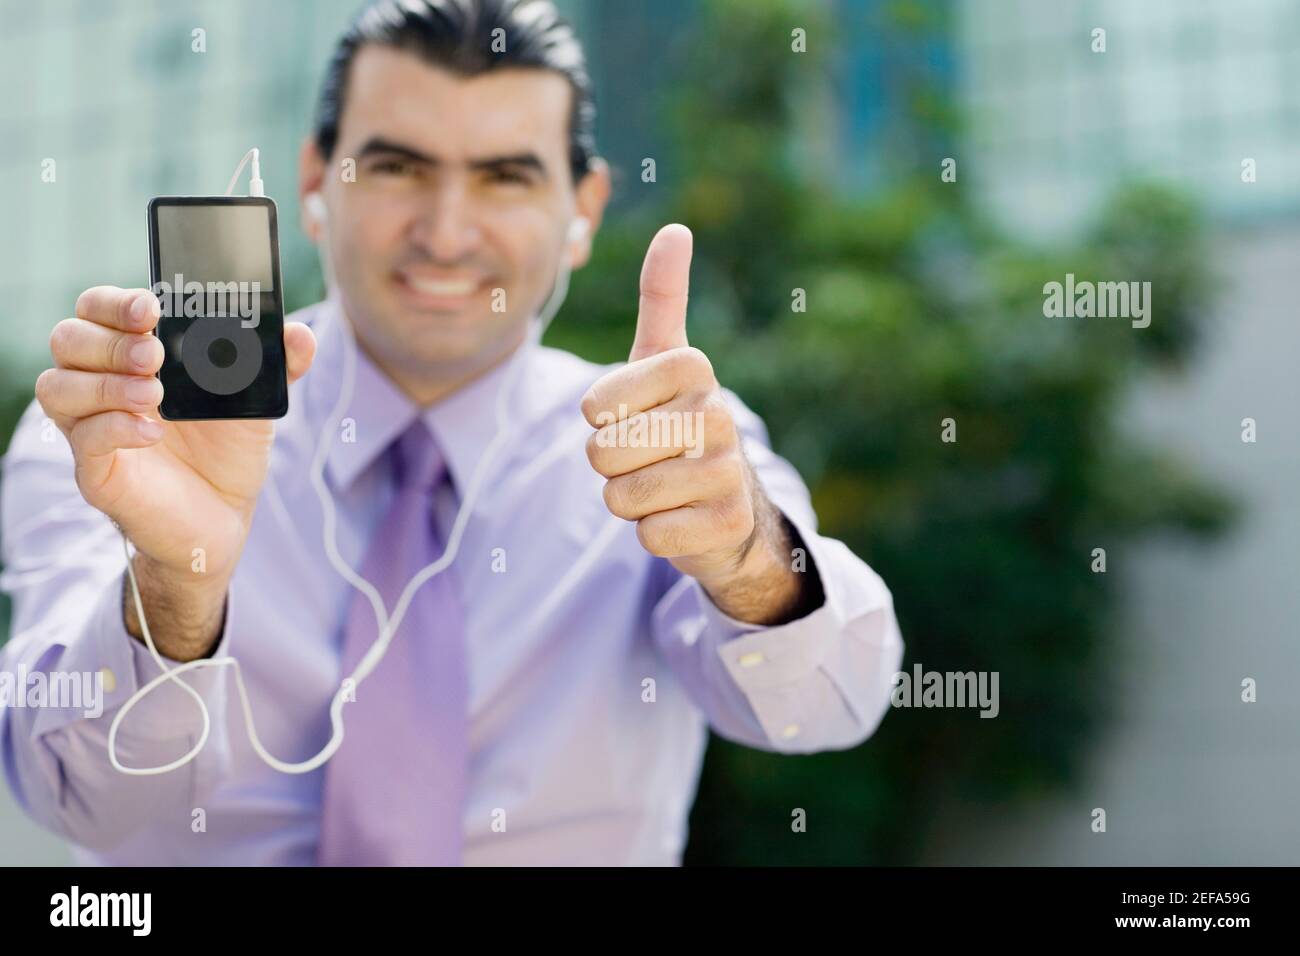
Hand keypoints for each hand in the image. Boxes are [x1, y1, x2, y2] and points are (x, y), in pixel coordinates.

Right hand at [37, 286, 315, 584]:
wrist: (225, 516)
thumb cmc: (227, 449)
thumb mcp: (257, 401)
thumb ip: (277, 365)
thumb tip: (300, 333)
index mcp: (134, 355)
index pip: (97, 309)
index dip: (115, 302)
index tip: (152, 308)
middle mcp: (102, 385)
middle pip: (67, 339)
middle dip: (110, 342)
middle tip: (155, 358)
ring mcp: (92, 428)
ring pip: (57, 387)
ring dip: (105, 383)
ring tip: (156, 397)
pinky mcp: (97, 471)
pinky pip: (82, 439)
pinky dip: (114, 428)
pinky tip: (153, 432)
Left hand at [582, 225, 804, 621]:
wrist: (728, 504)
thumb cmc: (679, 424)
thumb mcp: (666, 360)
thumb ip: (663, 296)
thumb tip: (675, 228)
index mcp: (693, 367)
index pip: (595, 405)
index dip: (601, 419)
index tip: (636, 414)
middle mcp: (718, 414)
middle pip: (603, 454)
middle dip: (612, 466)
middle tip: (650, 459)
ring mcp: (725, 472)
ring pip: (621, 498)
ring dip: (630, 501)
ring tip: (665, 488)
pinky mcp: (725, 524)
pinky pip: (648, 535)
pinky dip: (655, 535)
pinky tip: (683, 518)